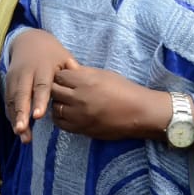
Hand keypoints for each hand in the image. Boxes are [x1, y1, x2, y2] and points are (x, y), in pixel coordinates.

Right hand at [5, 28, 76, 142]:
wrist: (29, 40)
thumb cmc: (52, 54)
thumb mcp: (64, 58)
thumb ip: (71, 73)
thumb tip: (84, 86)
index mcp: (42, 68)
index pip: (41, 86)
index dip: (39, 101)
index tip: (38, 116)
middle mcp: (26, 73)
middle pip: (22, 94)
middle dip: (21, 113)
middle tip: (22, 130)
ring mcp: (15, 78)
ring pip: (13, 99)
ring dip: (15, 118)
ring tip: (20, 134)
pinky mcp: (8, 82)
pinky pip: (8, 101)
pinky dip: (12, 114)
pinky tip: (17, 129)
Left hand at [51, 66, 170, 140]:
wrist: (140, 113)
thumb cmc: (124, 90)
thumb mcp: (104, 74)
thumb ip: (83, 71)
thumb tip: (67, 65)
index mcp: (85, 81)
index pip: (59, 76)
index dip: (61, 76)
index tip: (66, 78)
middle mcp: (79, 98)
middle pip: (54, 91)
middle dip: (56, 88)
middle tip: (63, 89)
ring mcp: (79, 116)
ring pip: (55, 107)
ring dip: (57, 103)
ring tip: (65, 101)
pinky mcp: (82, 129)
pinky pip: (61, 123)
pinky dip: (60, 117)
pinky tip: (67, 113)